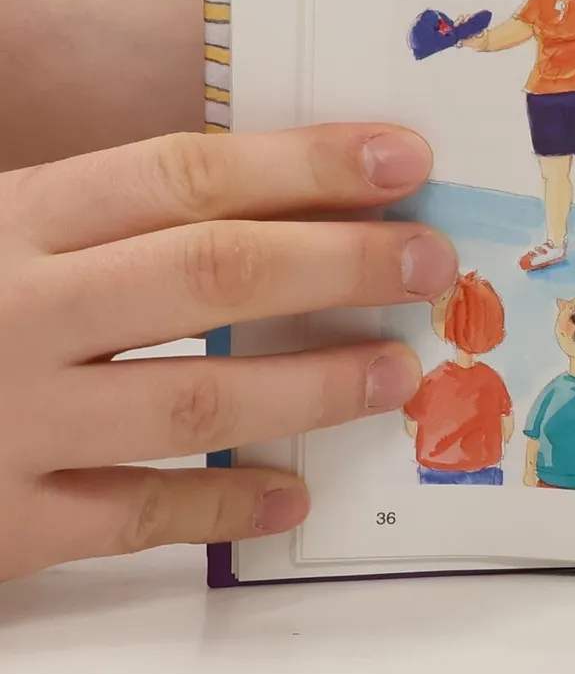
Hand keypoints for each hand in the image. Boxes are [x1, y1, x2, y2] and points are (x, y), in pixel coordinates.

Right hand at [0, 124, 456, 580]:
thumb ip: (93, 216)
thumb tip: (271, 192)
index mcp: (8, 221)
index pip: (184, 173)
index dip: (306, 161)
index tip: (404, 156)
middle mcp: (11, 311)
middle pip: (211, 273)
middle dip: (342, 262)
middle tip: (433, 263)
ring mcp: (6, 421)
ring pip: (195, 401)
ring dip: (314, 386)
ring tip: (400, 373)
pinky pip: (134, 517)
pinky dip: (223, 509)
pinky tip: (292, 498)